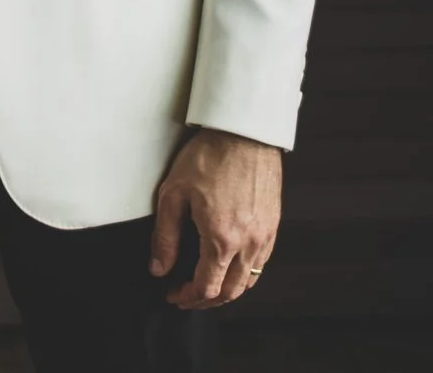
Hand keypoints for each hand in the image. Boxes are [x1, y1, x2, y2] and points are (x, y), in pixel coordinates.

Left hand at [150, 127, 280, 307]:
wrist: (244, 132)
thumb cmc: (209, 157)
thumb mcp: (174, 194)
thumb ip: (165, 236)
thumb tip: (158, 267)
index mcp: (222, 239)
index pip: (206, 287)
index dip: (187, 298)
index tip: (173, 295)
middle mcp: (248, 243)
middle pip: (230, 292)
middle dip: (206, 301)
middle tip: (187, 296)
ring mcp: (265, 236)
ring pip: (249, 281)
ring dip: (227, 291)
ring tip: (207, 286)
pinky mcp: (273, 225)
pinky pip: (261, 263)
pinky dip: (245, 274)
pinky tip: (230, 266)